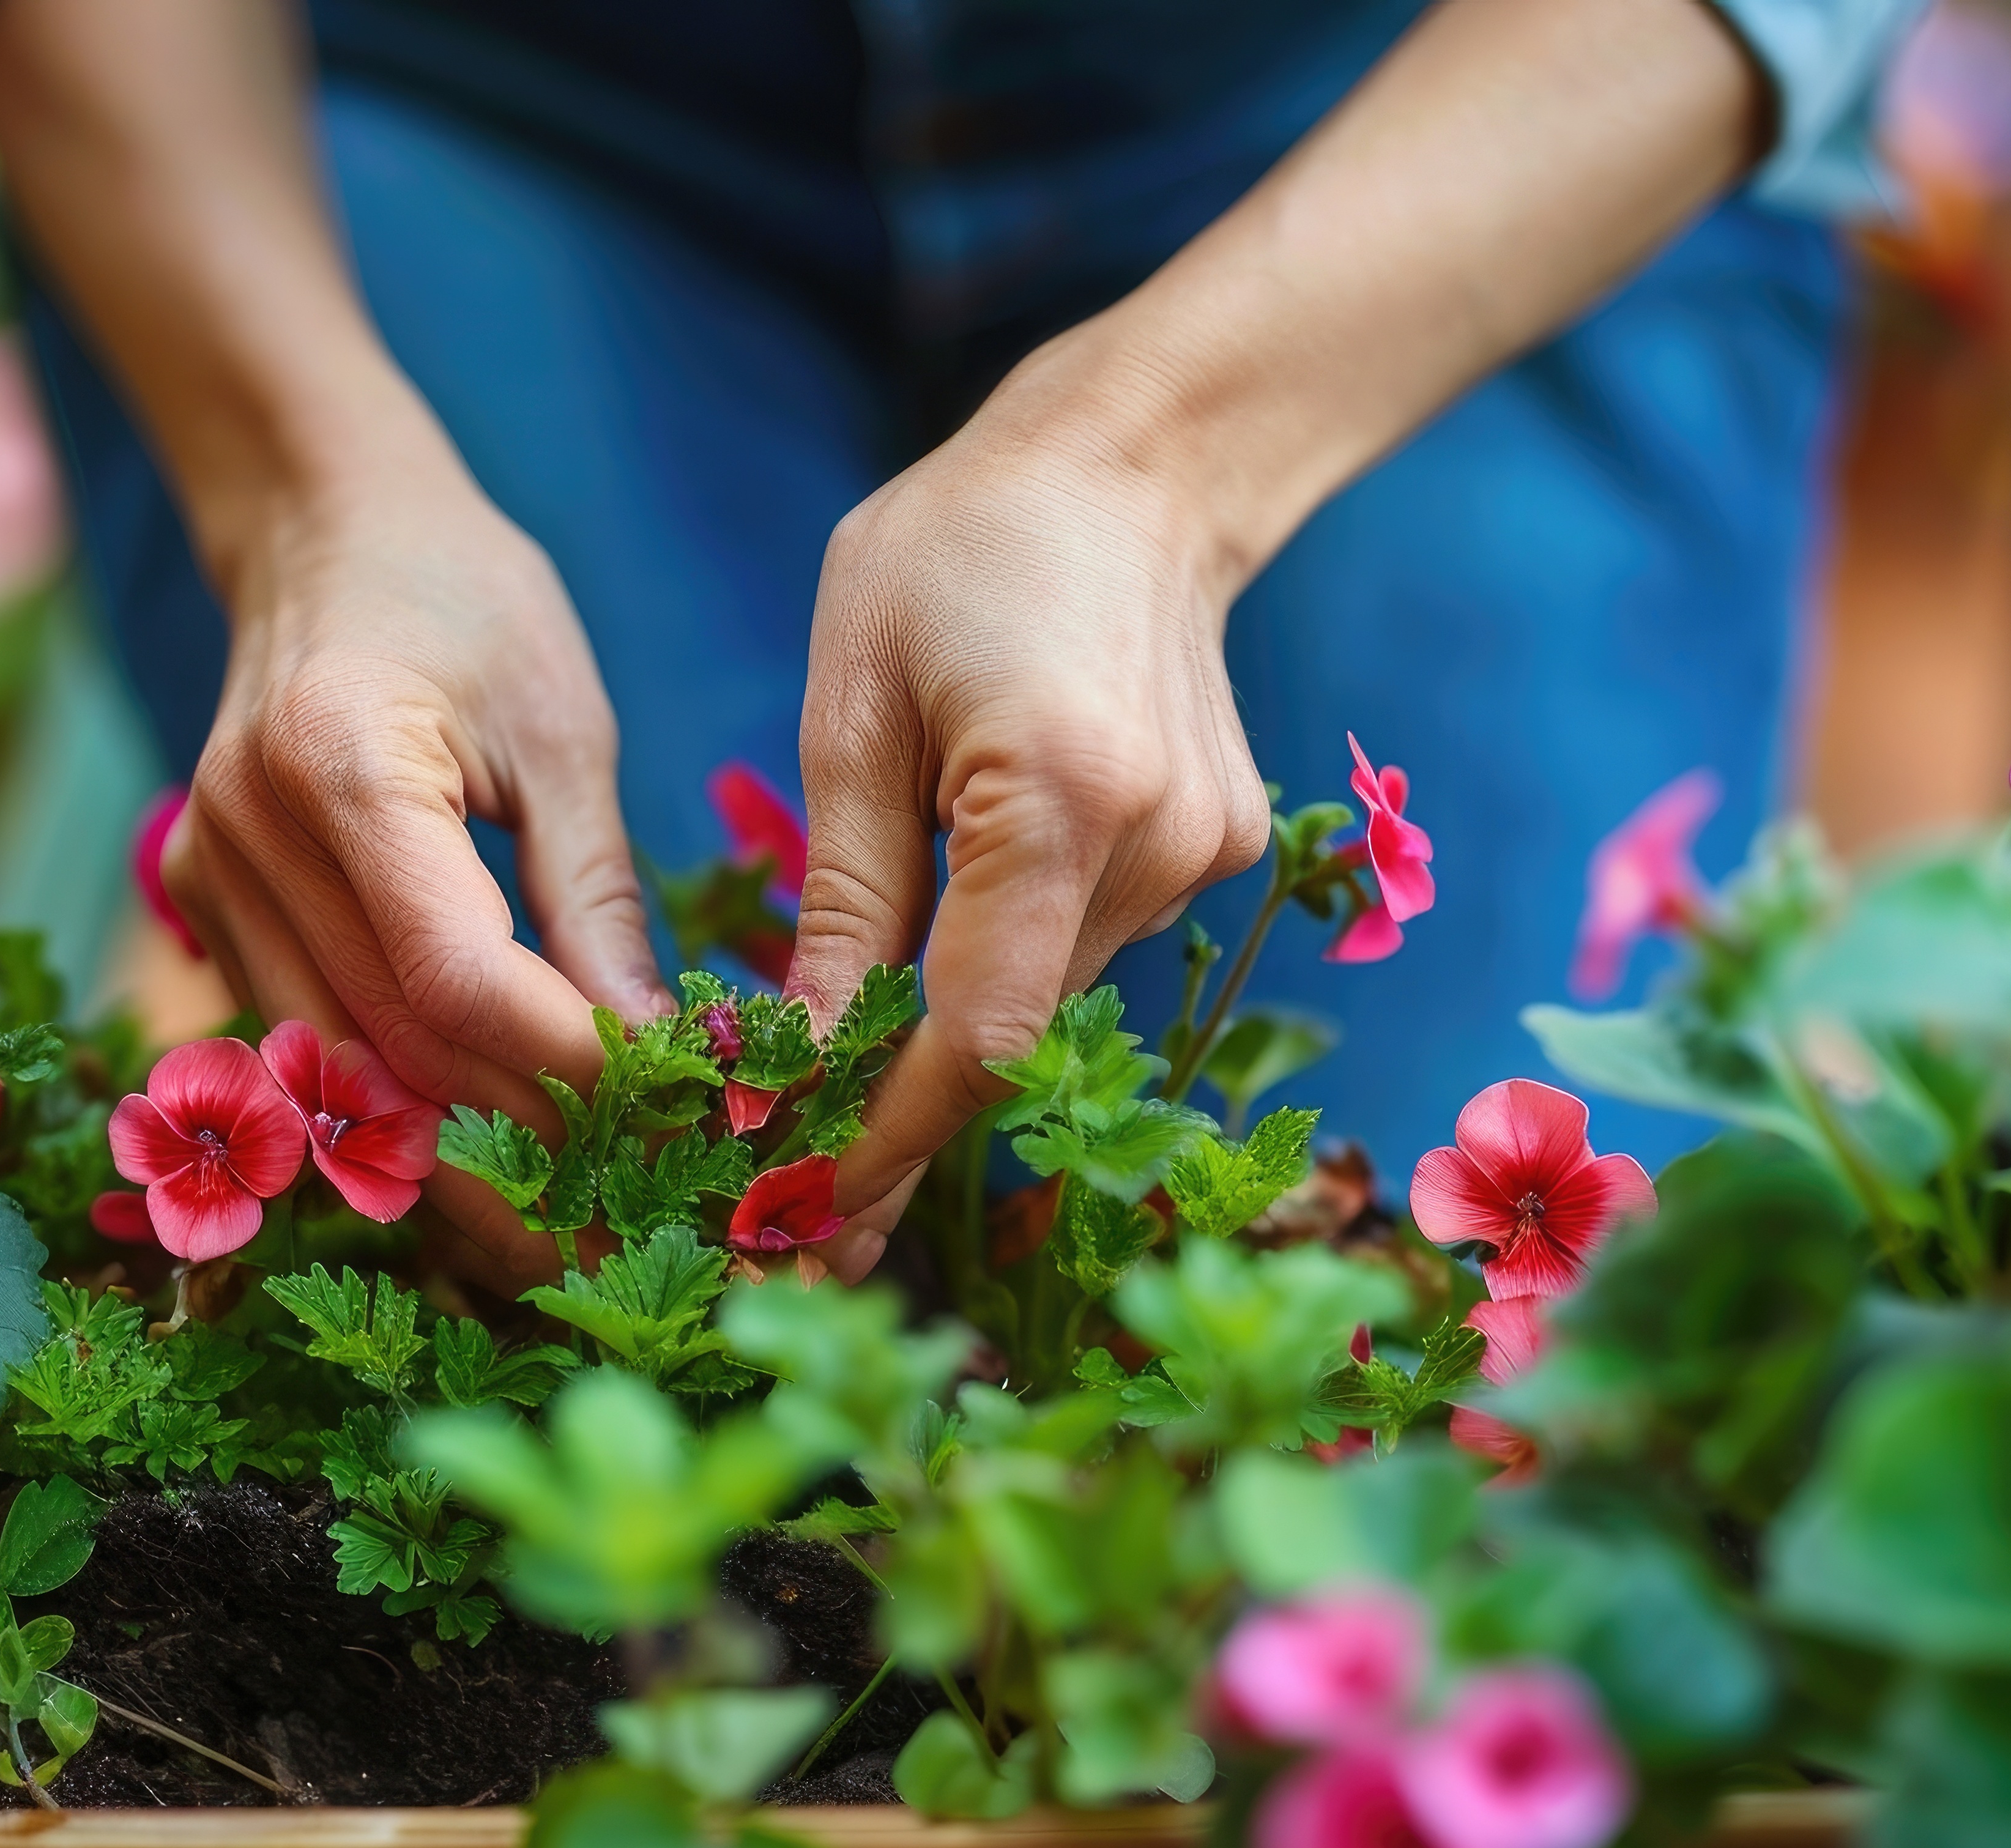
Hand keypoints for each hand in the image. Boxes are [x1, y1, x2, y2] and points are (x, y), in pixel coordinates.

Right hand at [159, 463, 667, 1276]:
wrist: (323, 527)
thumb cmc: (465, 599)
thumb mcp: (562, 723)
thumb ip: (596, 892)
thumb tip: (665, 1052)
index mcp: (338, 760)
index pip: (457, 968)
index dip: (566, 1060)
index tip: (677, 1111)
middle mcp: (245, 832)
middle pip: (394, 1047)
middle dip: (527, 1154)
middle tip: (642, 1233)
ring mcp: (208, 881)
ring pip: (343, 1079)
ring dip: (460, 1174)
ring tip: (578, 1244)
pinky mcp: (210, 913)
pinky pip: (310, 1052)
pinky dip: (401, 1124)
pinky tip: (489, 1180)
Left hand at [787, 412, 1273, 1275]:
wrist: (1132, 469)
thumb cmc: (959, 552)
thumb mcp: (851, 704)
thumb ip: (842, 896)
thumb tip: (792, 1062)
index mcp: (1062, 795)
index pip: (977, 1030)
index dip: (889, 1137)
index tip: (806, 1215)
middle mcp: (1161, 844)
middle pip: (1016, 1034)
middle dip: (901, 1117)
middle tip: (798, 1204)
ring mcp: (1206, 853)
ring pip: (1047, 995)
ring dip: (949, 1035)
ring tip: (840, 1078)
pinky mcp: (1219, 850)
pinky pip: (1083, 943)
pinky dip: (1005, 963)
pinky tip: (948, 933)